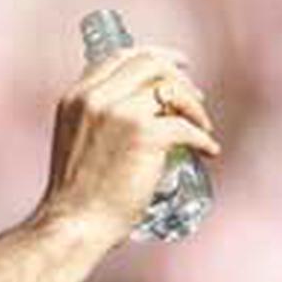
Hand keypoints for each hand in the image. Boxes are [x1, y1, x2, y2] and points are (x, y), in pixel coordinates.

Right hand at [34, 46, 219, 245]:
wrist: (73, 225)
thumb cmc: (76, 197)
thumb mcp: (76, 140)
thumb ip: (97, 119)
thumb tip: (140, 112)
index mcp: (77, 96)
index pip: (121, 57)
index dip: (154, 56)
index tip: (176, 66)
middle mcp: (96, 97)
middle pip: (150, 63)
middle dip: (179, 76)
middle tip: (197, 97)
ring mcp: (120, 113)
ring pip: (171, 90)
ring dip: (194, 106)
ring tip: (203, 126)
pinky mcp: (144, 135)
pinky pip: (186, 126)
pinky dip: (203, 138)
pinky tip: (208, 151)